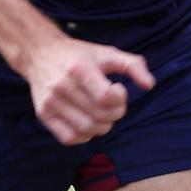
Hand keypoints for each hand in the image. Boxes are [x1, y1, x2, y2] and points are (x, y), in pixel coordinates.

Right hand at [26, 36, 154, 144]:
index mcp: (80, 68)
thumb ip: (133, 65)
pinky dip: (84, 135)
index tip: (119, 89)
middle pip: (99, 116)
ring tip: (103, 114)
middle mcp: (63, 85)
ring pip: (86, 129)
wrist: (41, 53)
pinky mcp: (43, 114)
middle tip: (115, 105)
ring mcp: (51, 101)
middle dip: (115, 114)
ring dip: (102, 126)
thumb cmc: (80, 55)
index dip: (120, 98)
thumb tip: (150, 85)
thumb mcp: (107, 52)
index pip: (106, 97)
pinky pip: (69, 137)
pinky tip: (88, 121)